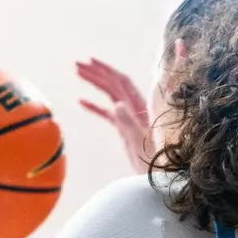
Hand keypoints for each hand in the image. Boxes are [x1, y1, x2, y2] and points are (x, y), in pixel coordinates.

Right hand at [77, 58, 152, 174]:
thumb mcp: (141, 142)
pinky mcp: (124, 129)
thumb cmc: (154, 160)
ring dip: (94, 83)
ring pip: (110, 95)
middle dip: (97, 73)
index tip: (91, 61)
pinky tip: (81, 101)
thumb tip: (116, 104)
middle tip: (77, 64)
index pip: (122, 82)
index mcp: (140, 107)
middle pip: (114, 85)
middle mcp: (135, 109)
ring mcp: (129, 118)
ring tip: (78, 73)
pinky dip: (95, 106)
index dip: (107, 70)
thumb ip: (129, 123)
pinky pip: (108, 114)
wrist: (160, 175)